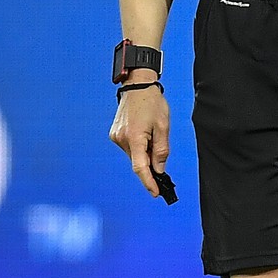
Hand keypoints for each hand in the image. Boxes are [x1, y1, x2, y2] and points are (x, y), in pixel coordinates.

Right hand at [108, 78, 170, 197]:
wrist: (137, 85)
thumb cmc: (151, 102)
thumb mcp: (163, 126)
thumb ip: (161, 150)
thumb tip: (159, 169)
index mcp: (134, 137)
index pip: (140, 168)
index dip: (148, 182)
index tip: (155, 193)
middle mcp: (121, 139)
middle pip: (138, 161)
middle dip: (150, 161)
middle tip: (160, 147)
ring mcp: (116, 136)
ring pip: (134, 154)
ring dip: (144, 152)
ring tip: (151, 132)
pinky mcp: (115, 133)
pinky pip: (129, 147)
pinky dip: (138, 146)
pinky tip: (144, 132)